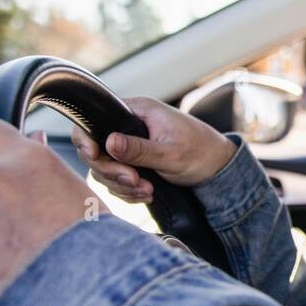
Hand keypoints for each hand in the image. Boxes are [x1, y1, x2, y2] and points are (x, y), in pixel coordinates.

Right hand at [70, 96, 236, 202]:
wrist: (218, 168)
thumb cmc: (201, 152)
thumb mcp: (170, 153)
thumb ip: (139, 150)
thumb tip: (109, 142)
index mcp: (137, 111)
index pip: (94, 121)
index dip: (88, 141)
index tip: (96, 158)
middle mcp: (129, 125)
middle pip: (97, 151)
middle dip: (113, 172)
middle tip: (135, 182)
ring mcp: (129, 145)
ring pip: (106, 169)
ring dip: (122, 185)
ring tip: (147, 191)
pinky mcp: (133, 162)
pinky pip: (117, 179)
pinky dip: (128, 190)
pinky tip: (146, 194)